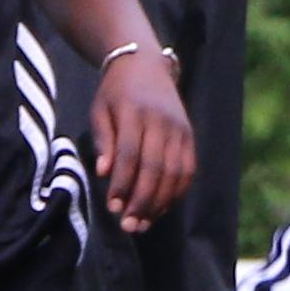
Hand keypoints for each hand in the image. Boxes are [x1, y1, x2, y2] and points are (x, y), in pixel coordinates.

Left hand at [93, 49, 195, 228]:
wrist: (145, 65)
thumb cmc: (115, 92)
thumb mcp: (100, 110)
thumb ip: (103, 140)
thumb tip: (104, 173)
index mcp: (135, 112)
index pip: (130, 154)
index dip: (123, 183)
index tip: (113, 207)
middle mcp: (161, 121)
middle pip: (155, 168)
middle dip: (142, 200)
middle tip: (129, 225)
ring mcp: (180, 129)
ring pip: (174, 173)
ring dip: (160, 202)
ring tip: (144, 223)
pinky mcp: (189, 136)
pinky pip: (188, 170)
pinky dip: (176, 192)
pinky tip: (161, 208)